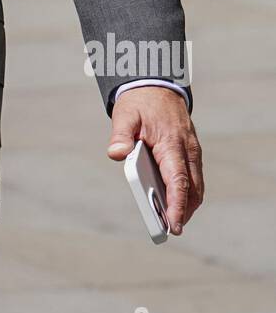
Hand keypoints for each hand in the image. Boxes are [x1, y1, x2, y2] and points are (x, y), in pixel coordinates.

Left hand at [107, 88, 202, 234]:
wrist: (156, 84)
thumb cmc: (139, 102)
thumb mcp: (125, 114)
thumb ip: (120, 135)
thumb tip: (115, 154)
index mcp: (172, 143)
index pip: (178, 181)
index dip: (176, 205)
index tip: (174, 225)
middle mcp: (187, 150)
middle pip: (193, 189)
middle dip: (184, 211)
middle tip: (171, 229)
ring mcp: (192, 151)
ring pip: (196, 185)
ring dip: (187, 203)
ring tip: (172, 221)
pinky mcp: (190, 151)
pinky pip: (193, 176)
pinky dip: (187, 192)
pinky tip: (174, 202)